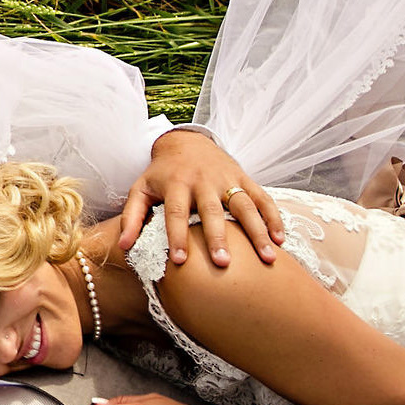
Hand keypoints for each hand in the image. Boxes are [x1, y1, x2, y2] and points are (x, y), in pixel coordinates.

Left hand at [119, 130, 282, 266]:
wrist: (186, 140)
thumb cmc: (161, 173)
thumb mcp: (141, 189)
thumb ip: (132, 217)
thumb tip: (123, 247)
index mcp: (176, 184)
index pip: (176, 213)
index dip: (177, 237)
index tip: (179, 261)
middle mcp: (203, 180)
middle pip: (212, 211)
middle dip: (218, 237)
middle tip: (224, 264)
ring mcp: (226, 179)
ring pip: (243, 206)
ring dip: (257, 231)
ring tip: (266, 258)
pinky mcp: (244, 178)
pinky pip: (261, 198)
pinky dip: (273, 217)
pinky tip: (281, 240)